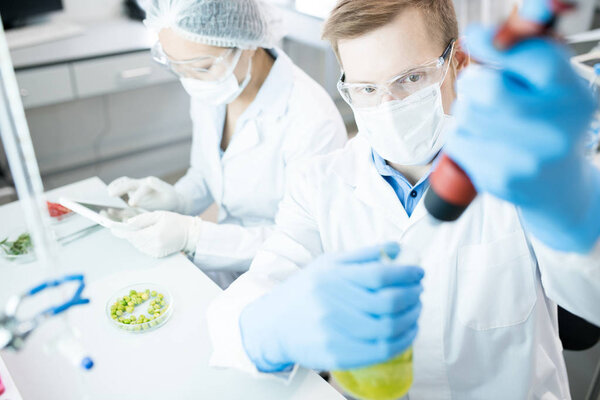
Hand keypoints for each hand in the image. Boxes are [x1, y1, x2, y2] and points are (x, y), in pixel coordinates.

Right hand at [108, 177, 187, 212]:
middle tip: (111, 194)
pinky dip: (115, 186)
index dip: (138, 195)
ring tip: (108, 192)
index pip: (144, 188)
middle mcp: (143, 183)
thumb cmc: (170, 197)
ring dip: (116, 186)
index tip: (131, 203)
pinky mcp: (133, 190)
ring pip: (125, 183)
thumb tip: (148, 179)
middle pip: (130, 183)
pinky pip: (123, 186)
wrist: (170, 199)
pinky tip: (109, 192)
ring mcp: (137, 186)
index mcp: (152, 184)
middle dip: (121, 188)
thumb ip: (159, 185)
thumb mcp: (169, 192)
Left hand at [111, 211, 202, 257]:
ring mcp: (156, 252)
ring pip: (137, 245)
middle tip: (121, 226)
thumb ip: (142, 219)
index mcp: (155, 234)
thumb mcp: (159, 215)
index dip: (121, 232)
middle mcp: (155, 245)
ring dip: (134, 238)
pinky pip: (143, 249)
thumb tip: (127, 224)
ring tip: (137, 230)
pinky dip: (141, 242)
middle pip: (133, 241)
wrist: (190, 233)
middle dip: (128, 233)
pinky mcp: (157, 255)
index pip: (133, 234)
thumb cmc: (175, 221)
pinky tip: (145, 236)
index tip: (111, 228)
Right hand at [239, 243, 423, 371]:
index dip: (406, 274)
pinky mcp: (336, 354)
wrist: (272, 324)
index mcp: (330, 277)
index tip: (418, 272)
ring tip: (415, 309)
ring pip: (388, 328)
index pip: (380, 274)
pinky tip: (408, 331)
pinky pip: (380, 350)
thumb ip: (362, 256)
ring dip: (411, 317)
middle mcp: (331, 303)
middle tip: (418, 291)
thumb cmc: (304, 291)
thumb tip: (397, 248)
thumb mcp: (327, 265)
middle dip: (413, 295)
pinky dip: (403, 340)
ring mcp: (333, 331)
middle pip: (388, 302)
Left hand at [445, 26, 599, 252]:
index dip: (497, 44)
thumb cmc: (549, 124)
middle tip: (479, 86)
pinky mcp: (499, 177)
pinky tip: (484, 142)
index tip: (475, 37)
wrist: (557, 186)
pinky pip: (457, 141)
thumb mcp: (553, 86)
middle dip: (474, 80)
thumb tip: (477, 36)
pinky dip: (462, 136)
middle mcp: (555, 128)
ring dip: (468, 110)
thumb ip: (524, 54)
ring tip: (489, 120)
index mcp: (573, 96)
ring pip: (467, 113)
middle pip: (488, 87)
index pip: (535, 58)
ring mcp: (526, 157)